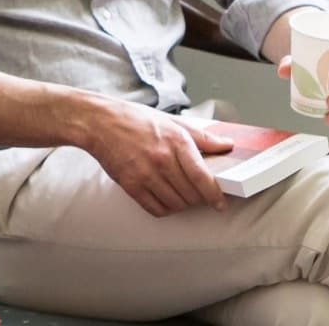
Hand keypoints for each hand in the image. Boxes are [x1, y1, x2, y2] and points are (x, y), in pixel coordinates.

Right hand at [80, 100, 234, 216]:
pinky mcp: (131, 185)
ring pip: (175, 204)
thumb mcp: (173, 122)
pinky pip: (156, 209)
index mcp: (176, 141)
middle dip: (199, 198)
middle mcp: (162, 160)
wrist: (101, 123)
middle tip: (198, 193)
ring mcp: (145, 174)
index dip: (214, 195)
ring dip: (183, 204)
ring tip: (181, 194)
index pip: (202, 177)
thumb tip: (227, 145)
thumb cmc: (137, 120)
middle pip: (191, 194)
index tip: (220, 204)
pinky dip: (165, 209)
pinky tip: (166, 199)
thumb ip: (202, 137)